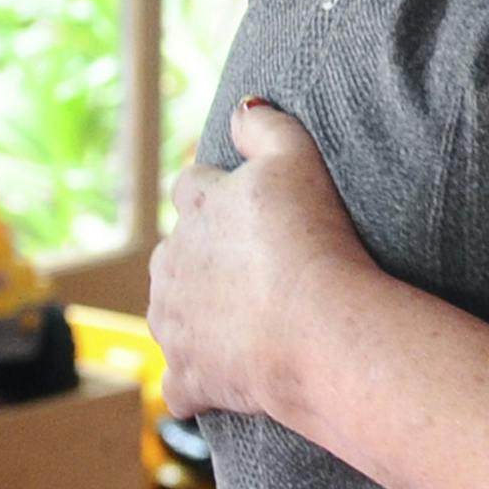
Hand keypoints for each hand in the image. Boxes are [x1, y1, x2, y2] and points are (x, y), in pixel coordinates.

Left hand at [149, 101, 369, 419]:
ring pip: (173, 315)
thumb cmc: (312, 241)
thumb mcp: (297, 161)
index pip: (190, 188)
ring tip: (245, 323)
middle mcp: (172, 265)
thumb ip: (266, 126)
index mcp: (197, 211)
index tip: (245, 209)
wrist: (316, 329)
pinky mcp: (188, 377)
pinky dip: (198, 382)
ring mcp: (175, 325)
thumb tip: (241, 105)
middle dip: (201, 259)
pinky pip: (183, 383)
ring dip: (197, 317)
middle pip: (176, 254)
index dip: (216, 195)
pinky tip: (224, 381)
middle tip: (252, 269)